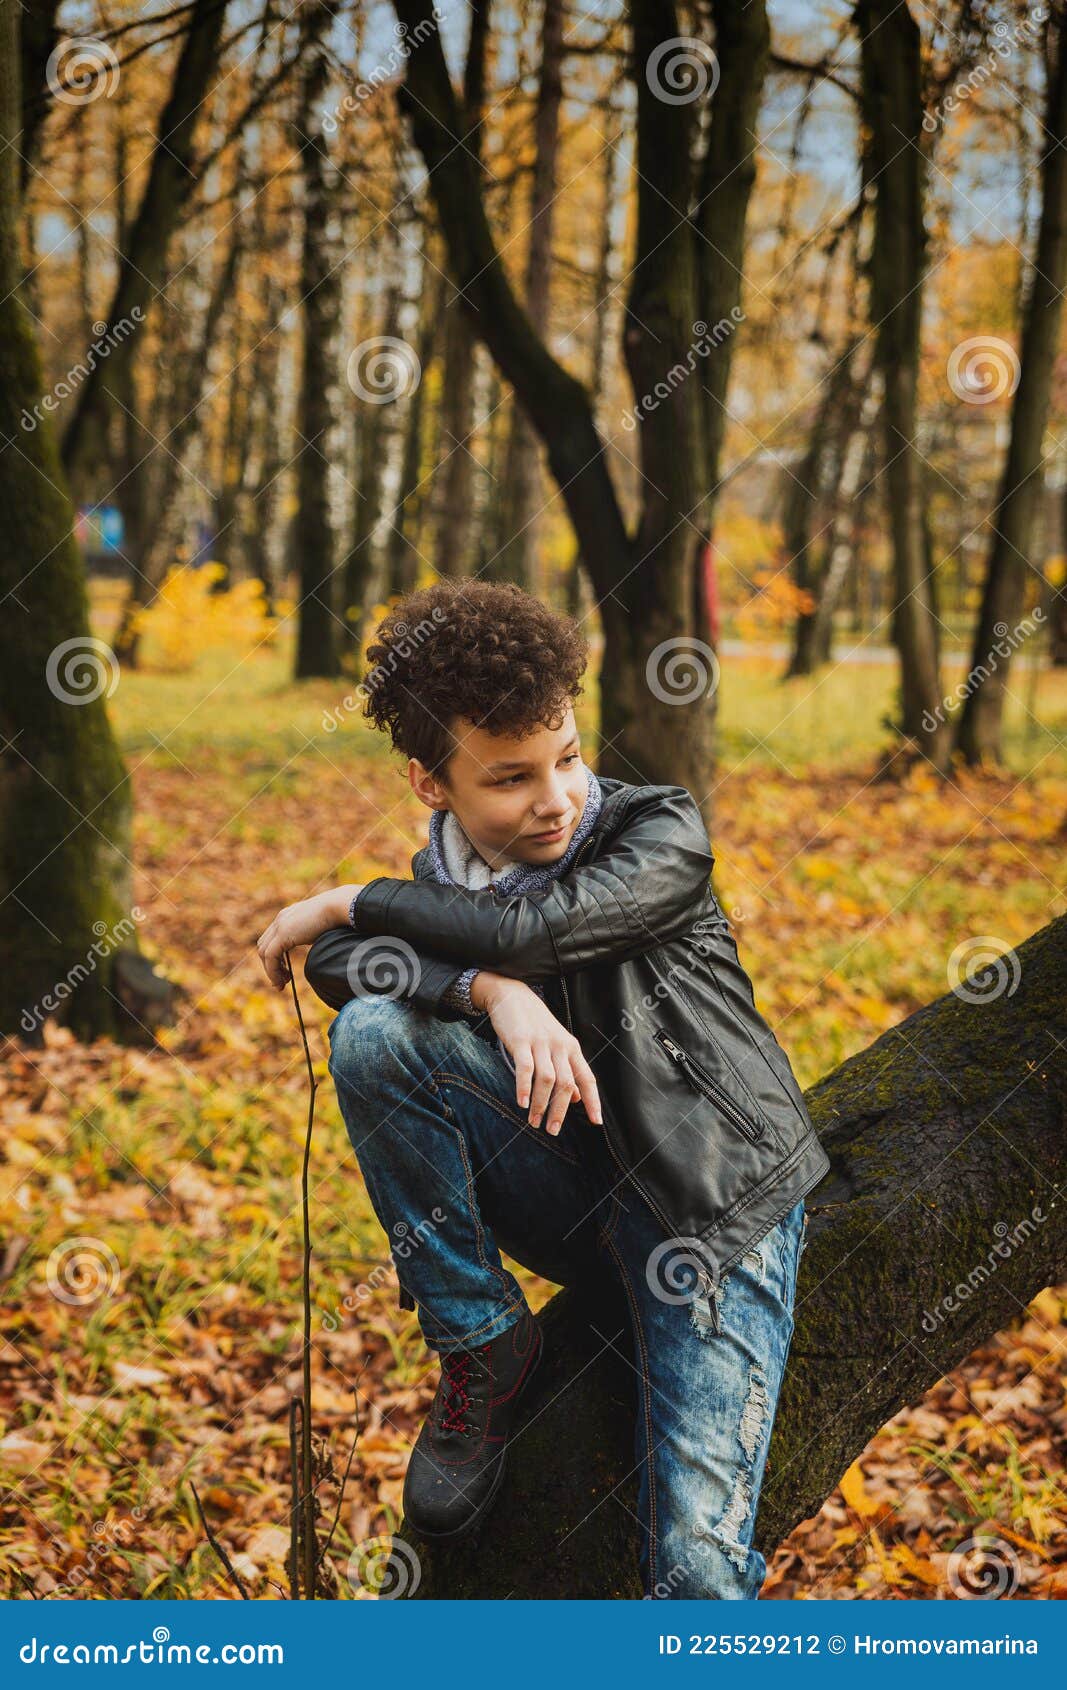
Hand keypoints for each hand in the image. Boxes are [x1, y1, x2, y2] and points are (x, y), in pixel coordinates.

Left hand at [256, 885, 361, 988]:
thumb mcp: (318, 929)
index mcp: (288, 916)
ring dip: (270, 970)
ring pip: (263, 952)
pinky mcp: (283, 933)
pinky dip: (273, 971)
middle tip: (282, 980)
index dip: (275, 958)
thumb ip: (311, 938)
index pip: (271, 939)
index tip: (285, 971)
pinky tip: (283, 980)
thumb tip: (318, 952)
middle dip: (270, 965)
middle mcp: (280, 919)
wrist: (338, 907)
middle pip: (263, 946)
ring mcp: (280, 925)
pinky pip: (270, 956)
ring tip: (283, 983)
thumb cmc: (336, 917)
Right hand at [471, 973, 601, 1134]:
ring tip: (534, 1122)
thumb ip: (567, 1070)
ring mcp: (541, 1043)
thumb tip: (576, 1098)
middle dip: (560, 1111)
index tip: (596, 1122)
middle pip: (567, 1084)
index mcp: (571, 1048)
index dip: (593, 1100)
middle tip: (553, 1130)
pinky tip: (522, 1103)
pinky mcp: (521, 1040)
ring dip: (541, 1104)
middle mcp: (560, 1046)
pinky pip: (526, 1068)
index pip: (587, 1078)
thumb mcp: (555, 1044)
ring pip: (547, 1079)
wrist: (511, 994)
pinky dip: (524, 1087)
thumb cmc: (534, 1023)